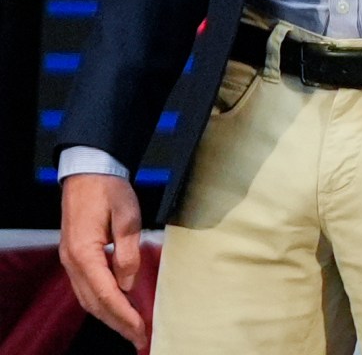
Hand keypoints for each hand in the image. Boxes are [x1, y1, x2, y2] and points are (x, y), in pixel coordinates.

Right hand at [59, 172, 146, 346]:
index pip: (105, 294)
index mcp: (84, 253)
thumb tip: (128, 283)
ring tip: (132, 328)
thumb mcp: (128, 217)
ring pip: (88, 298)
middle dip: (117, 323)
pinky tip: (119, 306)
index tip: (141, 329)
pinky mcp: (75, 257)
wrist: (87, 173)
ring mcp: (70, 261)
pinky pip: (87, 288)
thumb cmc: (109, 190)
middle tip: (140, 338)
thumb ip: (128, 252)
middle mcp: (72, 262)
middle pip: (94, 303)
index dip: (124, 315)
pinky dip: (102, 302)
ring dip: (109, 316)